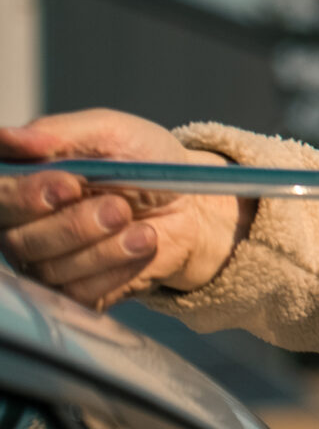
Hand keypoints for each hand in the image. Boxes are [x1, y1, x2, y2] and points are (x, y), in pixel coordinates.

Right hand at [0, 110, 252, 307]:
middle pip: (18, 240)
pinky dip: (117, 270)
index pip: (0, 195)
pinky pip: (78, 295)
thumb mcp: (110, 133)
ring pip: (50, 270)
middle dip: (75, 225)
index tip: (68, 186)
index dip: (26, 196)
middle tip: (119, 208)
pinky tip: (143, 247)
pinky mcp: (74, 292)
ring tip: (143, 230)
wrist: (190, 204)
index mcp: (22, 182)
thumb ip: (59, 133)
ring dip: (104, 249)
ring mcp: (44, 263)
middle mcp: (22, 226)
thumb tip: (10, 136)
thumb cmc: (145, 162)